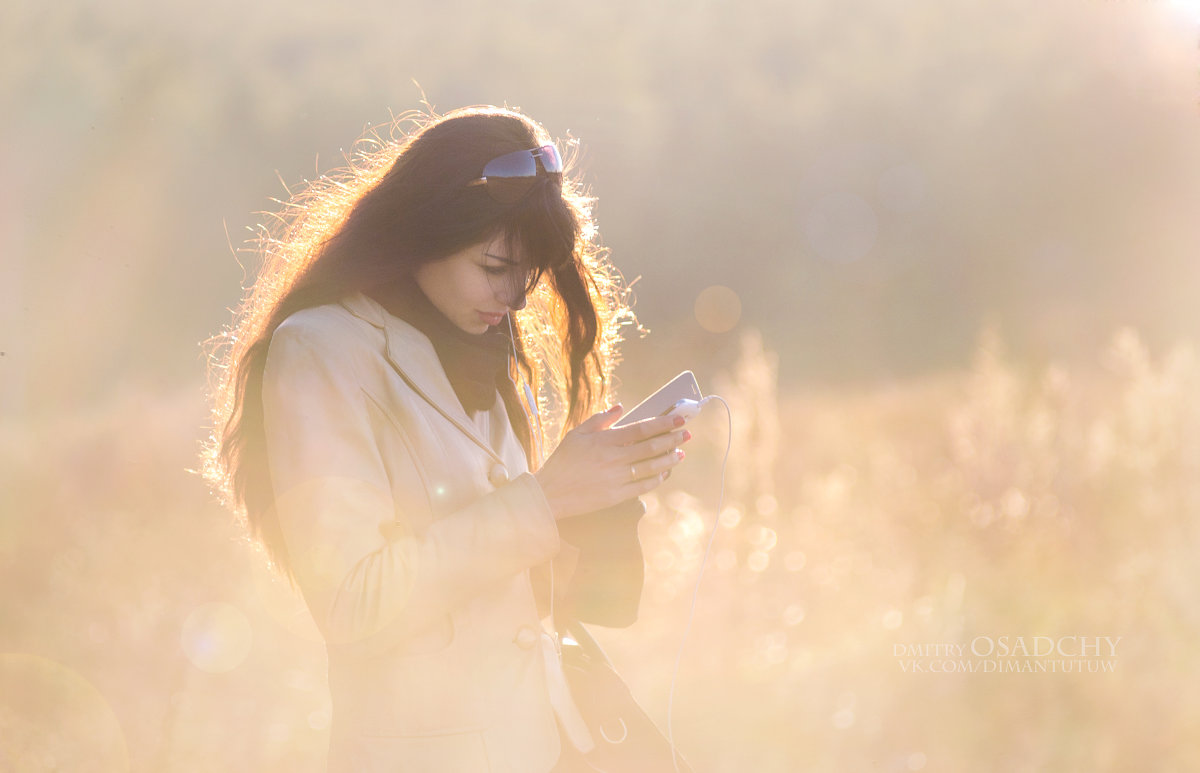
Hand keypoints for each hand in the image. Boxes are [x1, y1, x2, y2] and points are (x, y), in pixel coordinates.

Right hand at [533, 404, 691, 520]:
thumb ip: (600, 420)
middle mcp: (613, 459)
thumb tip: (620, 407)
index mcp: (604, 441)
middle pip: (650, 447)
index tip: (678, 418)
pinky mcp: (617, 496)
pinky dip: (657, 479)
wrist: (550, 494)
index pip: (640, 429)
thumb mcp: (576, 435)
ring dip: (669, 459)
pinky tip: (665, 473)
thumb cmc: (562, 462)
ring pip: (651, 467)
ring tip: (681, 453)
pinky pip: (644, 486)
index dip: (662, 422)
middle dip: (672, 439)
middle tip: (687, 433)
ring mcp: (616, 478)